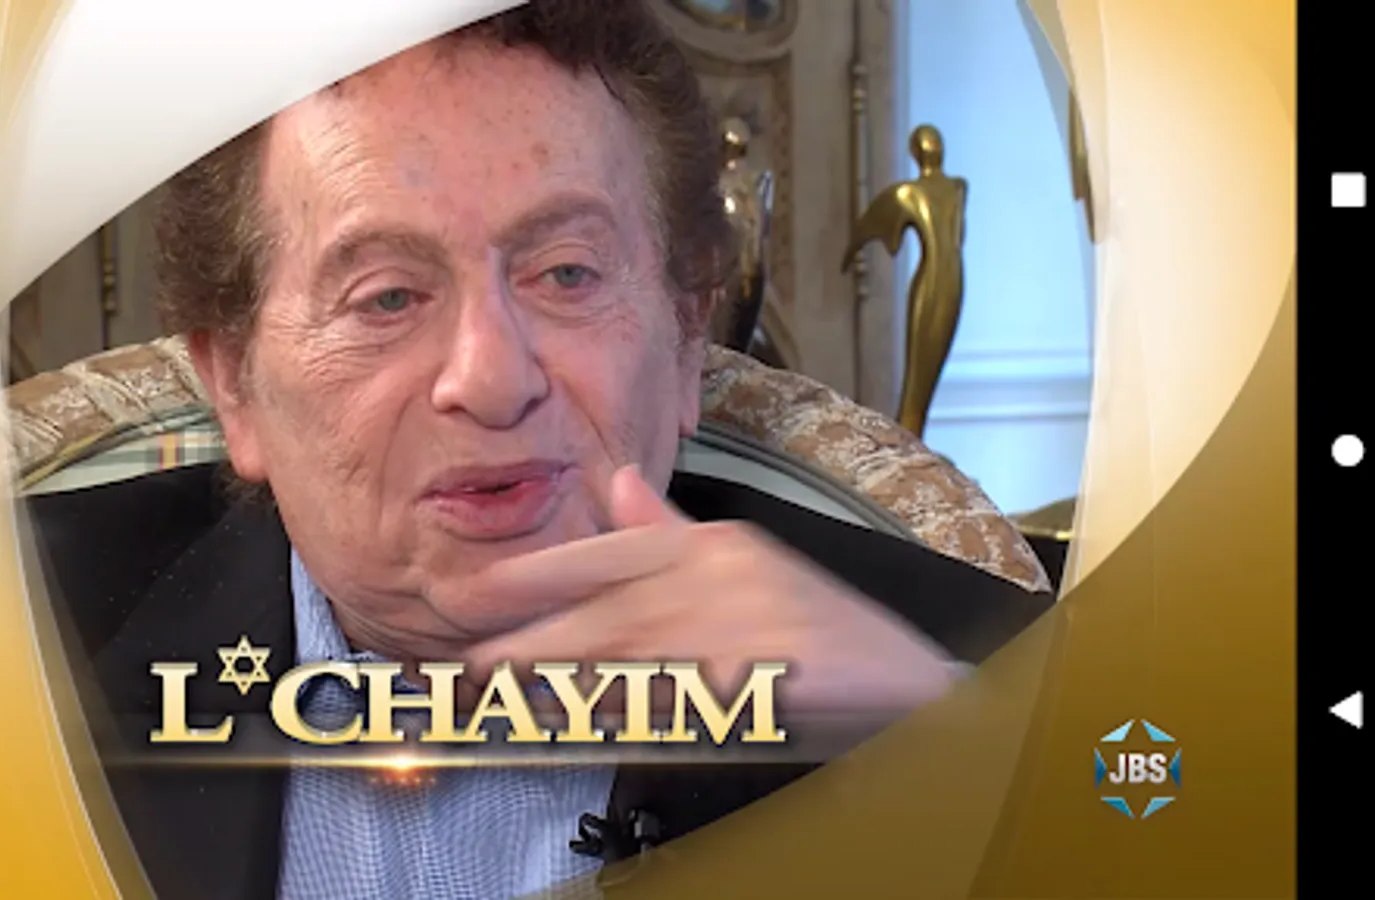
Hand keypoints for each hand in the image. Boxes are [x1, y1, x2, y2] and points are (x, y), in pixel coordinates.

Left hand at [455, 466, 958, 719]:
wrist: (906, 682)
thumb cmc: (818, 631)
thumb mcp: (745, 561)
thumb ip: (668, 528)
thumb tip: (614, 480)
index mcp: (709, 543)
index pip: (606, 554)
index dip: (537, 578)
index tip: (477, 595)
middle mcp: (719, 575)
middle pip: (603, 613)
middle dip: (530, 642)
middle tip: (468, 669)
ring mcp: (740, 628)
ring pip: (626, 661)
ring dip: (559, 685)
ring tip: (502, 702)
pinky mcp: (758, 681)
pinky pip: (672, 705)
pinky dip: (623, 719)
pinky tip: (581, 728)